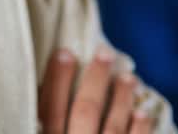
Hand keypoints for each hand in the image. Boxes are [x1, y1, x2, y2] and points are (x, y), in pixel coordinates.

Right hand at [39, 47, 154, 133]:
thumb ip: (43, 124)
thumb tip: (35, 99)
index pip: (50, 108)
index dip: (57, 79)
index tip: (64, 52)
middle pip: (85, 110)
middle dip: (95, 79)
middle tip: (105, 53)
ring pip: (112, 126)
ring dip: (121, 99)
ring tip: (129, 78)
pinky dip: (139, 129)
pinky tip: (143, 113)